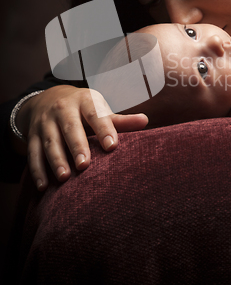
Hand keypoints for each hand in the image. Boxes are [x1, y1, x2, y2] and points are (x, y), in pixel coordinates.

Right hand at [14, 85, 147, 190]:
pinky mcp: (32, 135)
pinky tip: (44, 186)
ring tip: (64, 178)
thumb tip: (145, 121)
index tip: (112, 146)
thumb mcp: (98, 108)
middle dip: (76, 146)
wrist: (47, 98)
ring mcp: (45, 122)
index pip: (95, 114)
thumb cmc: (82, 109)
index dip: (104, 128)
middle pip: (70, 127)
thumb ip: (120, 120)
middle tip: (84, 165)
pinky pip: (33, 153)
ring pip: (49, 141)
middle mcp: (62, 109)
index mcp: (84, 101)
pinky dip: (37, 170)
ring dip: (55, 160)